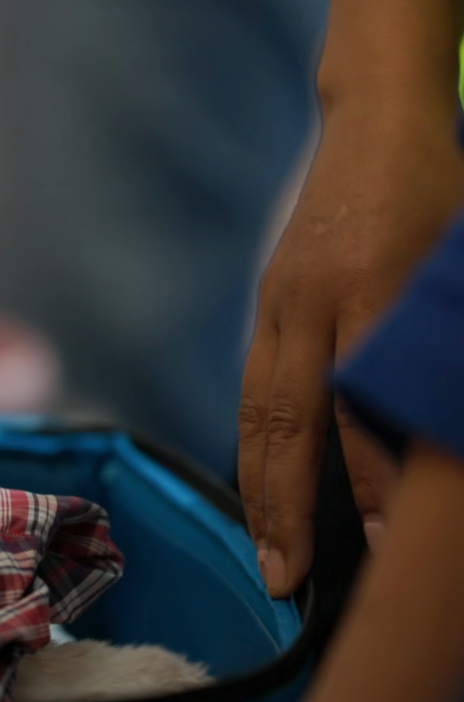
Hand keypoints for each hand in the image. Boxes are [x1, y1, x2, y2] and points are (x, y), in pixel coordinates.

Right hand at [238, 106, 463, 595]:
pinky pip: (257, 386)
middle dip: (286, 510)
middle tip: (286, 583)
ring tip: (266, 558)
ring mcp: (283, 300)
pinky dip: (257, 446)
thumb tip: (452, 428)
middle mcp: (314, 301)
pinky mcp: (271, 299)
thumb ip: (446, 344)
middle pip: (290, 422)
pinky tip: (263, 489)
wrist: (380, 117)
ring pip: (261, 410)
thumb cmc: (445, 188)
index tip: (387, 548)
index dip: (378, 484)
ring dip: (260, 490)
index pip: (365, 410)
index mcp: (373, 290)